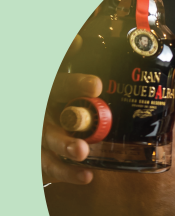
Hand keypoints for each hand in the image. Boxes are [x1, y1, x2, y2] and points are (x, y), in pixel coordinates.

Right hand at [42, 36, 101, 184]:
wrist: (39, 128)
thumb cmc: (53, 100)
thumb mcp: (57, 83)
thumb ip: (64, 59)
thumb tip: (77, 39)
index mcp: (48, 94)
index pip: (58, 87)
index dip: (75, 86)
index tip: (96, 86)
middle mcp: (40, 115)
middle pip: (47, 123)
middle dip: (65, 129)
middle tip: (84, 135)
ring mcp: (37, 138)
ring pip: (47, 146)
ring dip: (64, 150)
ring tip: (82, 153)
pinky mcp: (39, 159)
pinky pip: (50, 168)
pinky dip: (67, 173)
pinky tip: (86, 176)